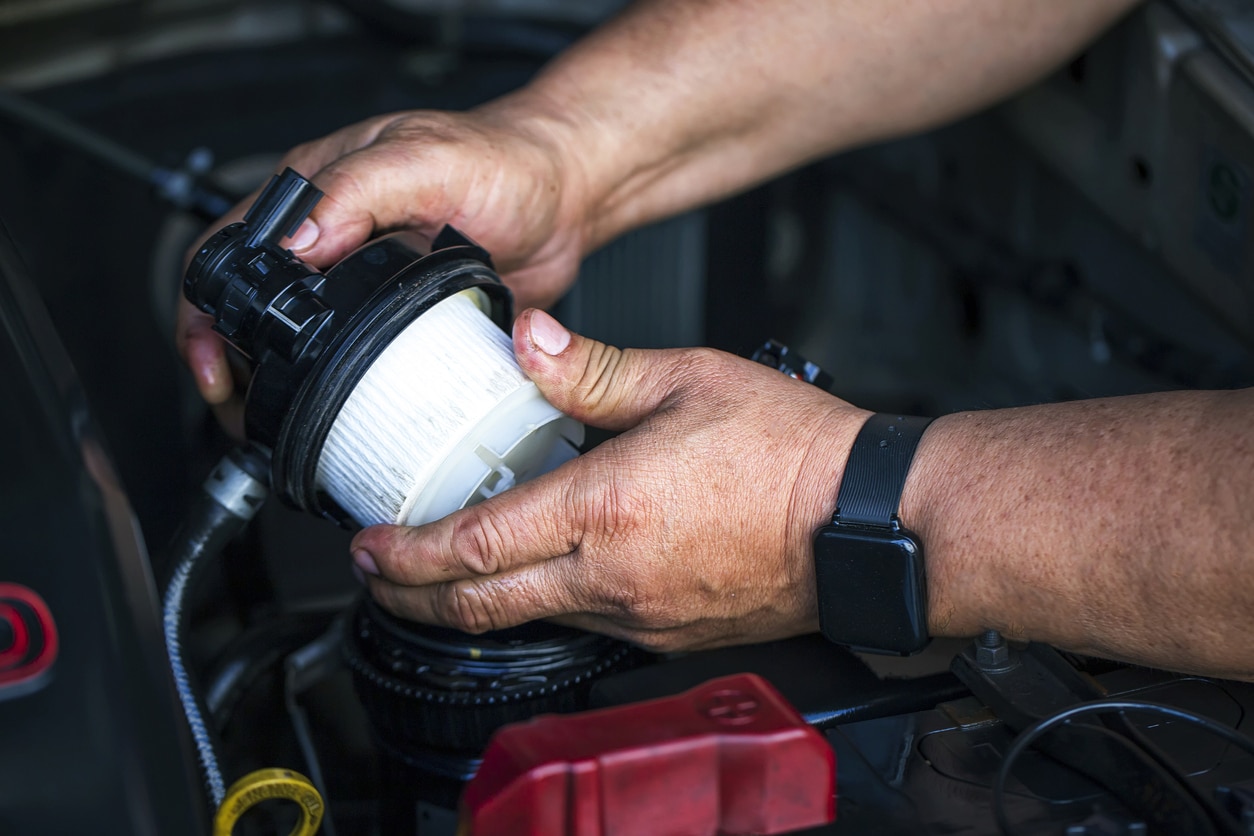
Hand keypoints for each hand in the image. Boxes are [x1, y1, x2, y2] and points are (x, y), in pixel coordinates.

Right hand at [177, 96, 590, 421]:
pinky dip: (344, 393)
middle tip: (241, 409)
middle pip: (249, 310)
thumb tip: (297, 241)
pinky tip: (346, 414)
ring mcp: (364, 285)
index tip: (214, 358)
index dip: (206, 310)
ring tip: (278, 426)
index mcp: (316, 194)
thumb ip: (357, 190)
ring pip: (298, 345)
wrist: (565, 198)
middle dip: (232, 363)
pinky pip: (360, 365)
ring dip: (279, 387)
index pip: (230, 252)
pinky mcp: (403, 322)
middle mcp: (331, 241)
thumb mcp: (426, 161)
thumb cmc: (503, 161)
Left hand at [349, 310, 869, 651]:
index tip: (371, 544)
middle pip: (482, 606)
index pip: (475, 546)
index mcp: (607, 506)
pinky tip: (537, 574)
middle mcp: (614, 576)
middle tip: (378, 576)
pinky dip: (538, 606)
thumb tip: (528, 342)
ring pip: (528, 622)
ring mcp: (639, 615)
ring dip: (471, 605)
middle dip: (413, 597)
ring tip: (439, 575)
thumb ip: (592, 367)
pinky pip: (582, 626)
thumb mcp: (686, 379)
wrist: (865, 520)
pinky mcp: (666, 633)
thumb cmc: (792, 453)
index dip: (408, 553)